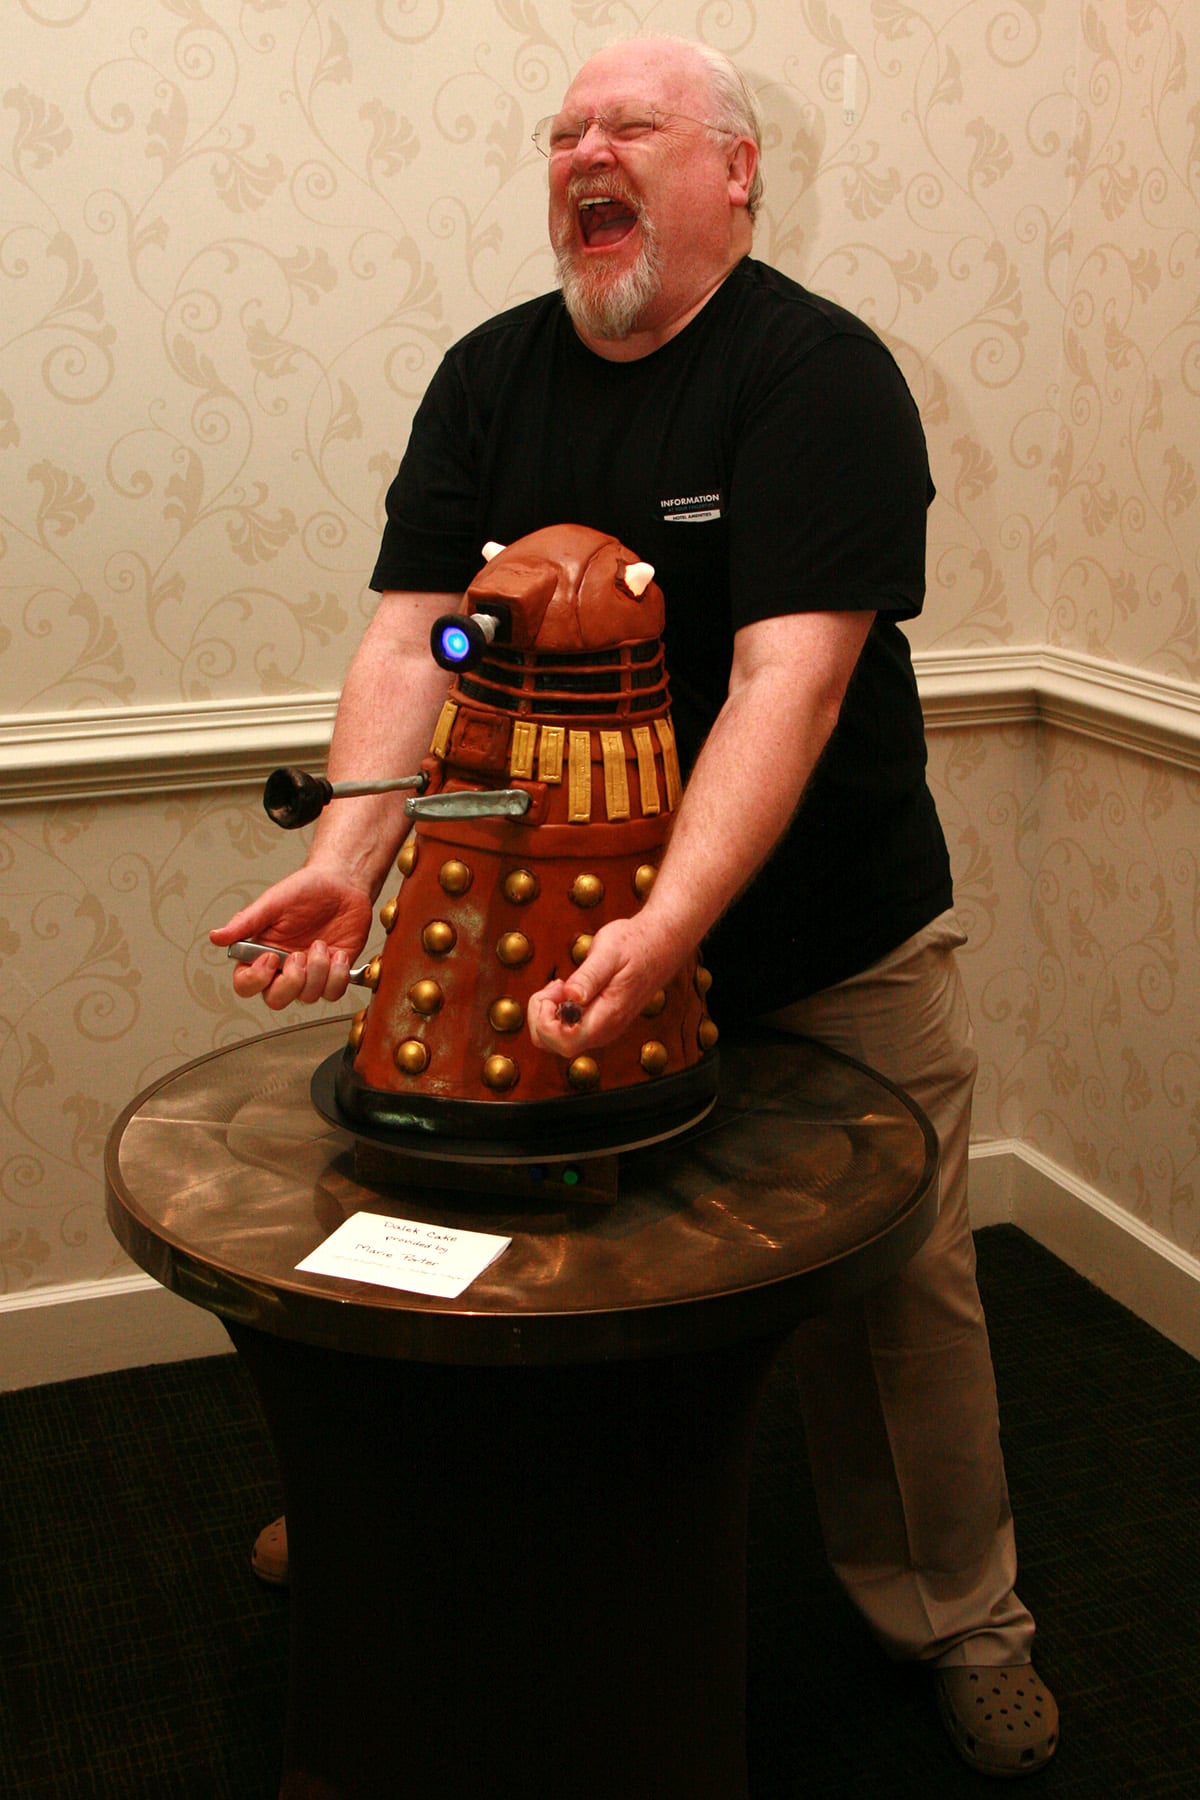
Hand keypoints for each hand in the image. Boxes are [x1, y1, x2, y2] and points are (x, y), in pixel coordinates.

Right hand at [210, 868, 374, 1010]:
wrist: (342, 884)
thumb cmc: (305, 890)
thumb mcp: (272, 902)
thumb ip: (246, 922)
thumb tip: (215, 937)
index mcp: (263, 953)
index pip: (246, 984)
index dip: (255, 979)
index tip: (271, 957)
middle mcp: (284, 968)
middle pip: (276, 1000)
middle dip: (290, 982)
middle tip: (299, 954)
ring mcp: (310, 974)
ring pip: (307, 997)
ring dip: (318, 971)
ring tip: (322, 944)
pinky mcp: (334, 974)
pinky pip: (333, 993)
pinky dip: (338, 975)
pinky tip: (338, 952)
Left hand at [526, 916, 684, 1054]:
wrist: (660, 943)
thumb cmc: (636, 942)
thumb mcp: (609, 950)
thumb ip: (588, 976)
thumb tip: (570, 997)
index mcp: (608, 1016)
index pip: (564, 1042)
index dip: (546, 1021)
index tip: (555, 990)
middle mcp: (604, 1031)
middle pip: (554, 1045)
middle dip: (542, 1016)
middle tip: (556, 985)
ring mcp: (602, 1030)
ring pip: (557, 1040)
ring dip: (548, 1013)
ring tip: (563, 985)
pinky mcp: (599, 1024)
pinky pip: (567, 1031)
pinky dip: (557, 1012)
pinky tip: (568, 990)